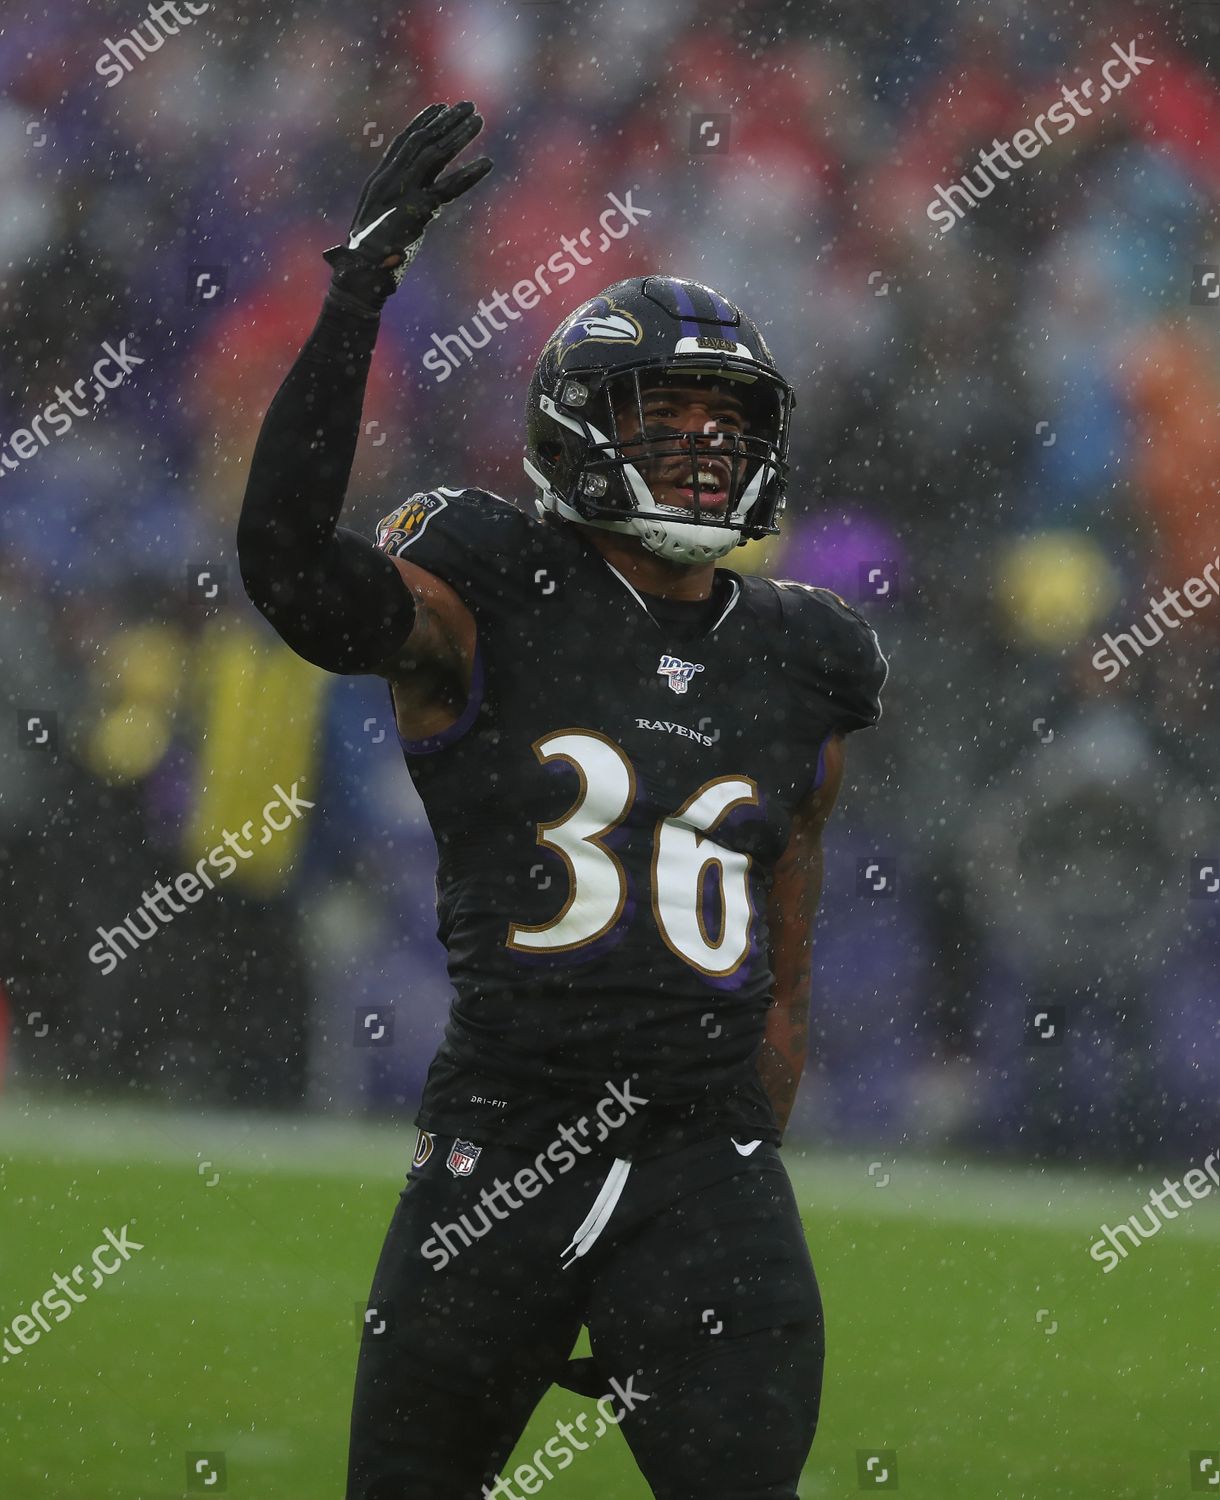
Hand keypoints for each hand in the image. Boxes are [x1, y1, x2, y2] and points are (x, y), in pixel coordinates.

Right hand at [323, 101, 491, 301]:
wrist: (360, 273)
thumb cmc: (370, 255)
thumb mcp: (384, 223)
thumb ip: (403, 207)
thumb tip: (429, 206)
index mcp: (381, 181)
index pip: (405, 143)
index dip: (423, 124)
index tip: (441, 108)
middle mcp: (391, 180)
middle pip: (422, 141)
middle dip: (446, 122)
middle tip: (468, 105)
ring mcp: (403, 192)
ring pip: (435, 154)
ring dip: (458, 135)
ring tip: (478, 119)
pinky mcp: (417, 210)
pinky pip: (448, 188)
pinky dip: (469, 176)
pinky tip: (488, 164)